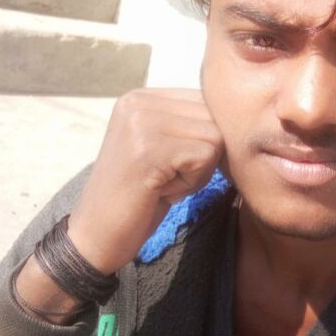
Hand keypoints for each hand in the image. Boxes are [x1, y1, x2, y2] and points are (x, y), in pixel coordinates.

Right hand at [66, 88, 223, 274]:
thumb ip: (189, 123)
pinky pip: (205, 156)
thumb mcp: (162, 147)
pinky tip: (160, 192)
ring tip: (162, 184)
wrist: (95, 238)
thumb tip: (240, 112)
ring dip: (198, 171)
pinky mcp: (148, 148)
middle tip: (165, 178)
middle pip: (214, 117)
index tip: (169, 164)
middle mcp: (138, 101)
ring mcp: (141, 122)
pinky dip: (192, 182)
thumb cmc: (139, 197)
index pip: (206, 101)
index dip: (204, 140)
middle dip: (203, 155)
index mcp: (141, 97)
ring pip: (215, 137)